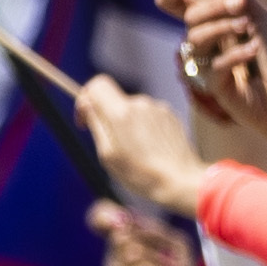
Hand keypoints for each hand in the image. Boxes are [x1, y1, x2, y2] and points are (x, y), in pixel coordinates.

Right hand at [75, 77, 211, 214]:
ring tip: (137, 152)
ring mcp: (158, 108)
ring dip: (129, 125)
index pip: (98, 84)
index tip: (86, 118)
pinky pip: (150, 116)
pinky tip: (151, 149)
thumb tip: (87, 103)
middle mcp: (140, 103)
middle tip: (115, 146)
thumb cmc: (141, 174)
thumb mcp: (108, 154)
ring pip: (133, 110)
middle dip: (109, 118)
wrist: (180, 181)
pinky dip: (145, 128)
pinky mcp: (171, 115)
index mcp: (121, 112)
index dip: (87, 97)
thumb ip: (95, 124)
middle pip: (116, 100)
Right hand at [160, 0, 266, 146]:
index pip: (173, 1)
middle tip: (240, 2)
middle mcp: (201, 40)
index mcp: (208, 20)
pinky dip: (236, 53)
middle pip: (189, 16)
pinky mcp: (213, 85)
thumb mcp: (262, 18)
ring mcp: (204, 63)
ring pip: (196, 38)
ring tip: (248, 27)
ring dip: (223, 27)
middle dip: (214, 5)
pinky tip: (254, 49)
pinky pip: (214, 64)